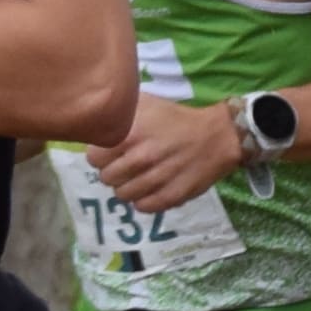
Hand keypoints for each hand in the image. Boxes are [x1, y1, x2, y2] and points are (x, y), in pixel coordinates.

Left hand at [82, 93, 249, 211]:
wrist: (218, 136)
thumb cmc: (176, 118)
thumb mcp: (146, 103)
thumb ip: (117, 112)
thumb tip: (93, 118)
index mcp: (131, 134)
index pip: (93, 158)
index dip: (101, 156)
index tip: (112, 153)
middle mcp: (142, 157)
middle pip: (107, 178)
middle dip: (113, 172)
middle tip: (126, 166)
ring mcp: (157, 179)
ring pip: (123, 195)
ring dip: (127, 188)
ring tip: (139, 178)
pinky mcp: (172, 196)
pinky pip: (143, 207)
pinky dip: (143, 200)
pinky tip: (151, 189)